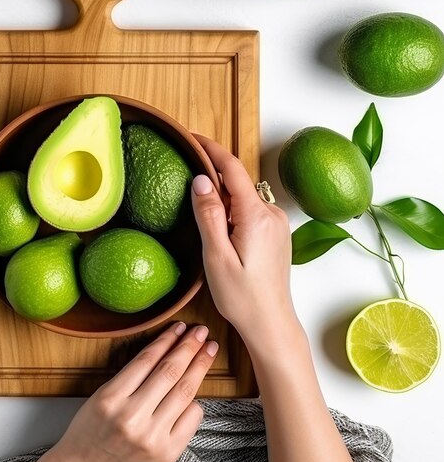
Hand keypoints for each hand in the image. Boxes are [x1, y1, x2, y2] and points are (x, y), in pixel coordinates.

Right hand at [31, 322, 217, 461]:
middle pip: (170, 371)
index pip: (147, 359)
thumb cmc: (90, 432)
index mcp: (112, 398)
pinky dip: (194, 401)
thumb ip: (131, 377)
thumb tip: (166, 352)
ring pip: (184, 392)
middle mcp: (132, 417)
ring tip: (209, 350)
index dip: (167, 339)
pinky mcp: (166, 454)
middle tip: (202, 332)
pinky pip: (191, 418)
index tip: (179, 327)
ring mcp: (152, 437)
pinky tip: (195, 391)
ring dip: (199, 367)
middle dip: (189, 347)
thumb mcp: (102, 396)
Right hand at [190, 136, 299, 353]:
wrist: (271, 324)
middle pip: (237, 181)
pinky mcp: (276, 233)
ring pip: (243, 197)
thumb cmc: (242, 296)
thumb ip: (209, 214)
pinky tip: (220, 228)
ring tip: (200, 211)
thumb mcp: (216, 256)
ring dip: (222, 197)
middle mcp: (272, 214)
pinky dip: (233, 210)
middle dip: (213, 176)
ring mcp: (276, 224)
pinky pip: (250, 210)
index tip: (192, 137)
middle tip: (185, 178)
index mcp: (256, 216)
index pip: (232, 169)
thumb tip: (201, 179)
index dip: (211, 149)